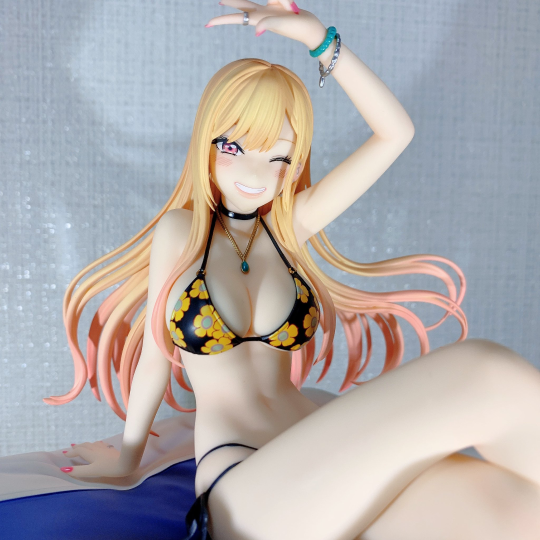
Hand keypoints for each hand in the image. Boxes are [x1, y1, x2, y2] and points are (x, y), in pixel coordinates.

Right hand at [61, 441, 133, 478]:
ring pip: (92, 444)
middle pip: (85, 445)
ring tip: (82, 445)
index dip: (71, 452)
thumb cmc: (108, 468)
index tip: (64, 453)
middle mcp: (96, 449)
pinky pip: (100, 444)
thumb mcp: (91, 471)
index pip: (78, 451)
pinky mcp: (111, 449)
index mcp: (90, 454)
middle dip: (77, 447)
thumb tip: (64, 469)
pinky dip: (94, 444)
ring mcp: (104, 448)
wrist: (126, 462)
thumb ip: (78, 471)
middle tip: (71, 447)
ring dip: (85, 445)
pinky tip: (98, 445)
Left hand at [206, 0, 326, 49]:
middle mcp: (263, 15)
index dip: (221, 20)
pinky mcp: (280, 8)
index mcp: (260, 19)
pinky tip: (290, 6)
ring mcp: (271, 11)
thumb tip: (255, 31)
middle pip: (242, 6)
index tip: (207, 24)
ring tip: (286, 8)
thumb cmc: (299, 29)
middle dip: (230, 3)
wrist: (313, 31)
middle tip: (218, 2)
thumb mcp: (283, 24)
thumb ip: (268, 24)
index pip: (237, 18)